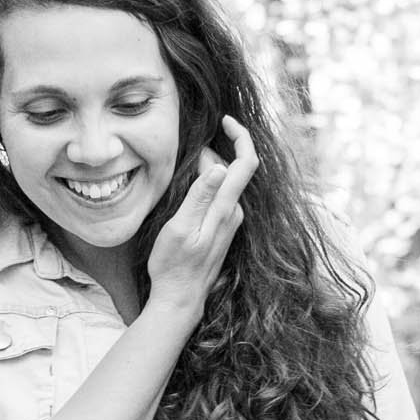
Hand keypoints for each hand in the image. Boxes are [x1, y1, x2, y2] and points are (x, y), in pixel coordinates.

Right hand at [146, 116, 256, 311]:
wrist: (181, 299)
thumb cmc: (174, 266)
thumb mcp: (180, 228)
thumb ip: (200, 197)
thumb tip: (220, 166)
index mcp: (226, 209)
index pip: (245, 162)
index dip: (241, 136)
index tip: (225, 120)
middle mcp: (234, 213)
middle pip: (232, 169)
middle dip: (212, 152)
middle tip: (183, 151)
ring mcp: (230, 222)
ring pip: (224, 183)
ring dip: (207, 169)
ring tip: (181, 167)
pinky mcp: (223, 229)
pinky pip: (219, 197)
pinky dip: (207, 185)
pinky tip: (187, 189)